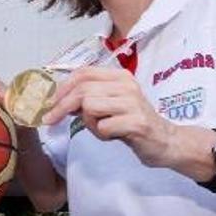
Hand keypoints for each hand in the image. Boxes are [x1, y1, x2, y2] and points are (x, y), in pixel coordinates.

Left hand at [41, 67, 178, 167]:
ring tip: (101, 128)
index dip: (62, 88)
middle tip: (51, 120)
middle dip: (61, 107)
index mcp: (120, 77)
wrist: (166, 141)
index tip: (50, 103)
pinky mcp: (136, 123)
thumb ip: (89, 98)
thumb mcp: (111, 104)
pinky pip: (103, 127)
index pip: (83, 73)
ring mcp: (133, 103)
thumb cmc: (133, 122)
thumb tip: (59, 99)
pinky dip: (101, 134)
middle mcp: (127, 86)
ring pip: (89, 106)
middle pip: (82, 90)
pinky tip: (114, 136)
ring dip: (88, 122)